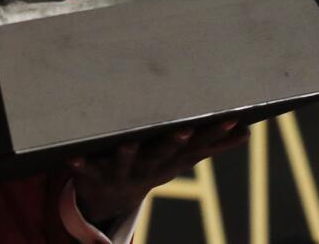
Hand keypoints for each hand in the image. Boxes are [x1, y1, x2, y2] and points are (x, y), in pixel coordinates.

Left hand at [68, 119, 248, 223]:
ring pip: (125, 161)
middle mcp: (147, 167)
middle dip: (173, 142)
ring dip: (126, 153)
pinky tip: (71, 157)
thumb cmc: (151, 165)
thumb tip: (247, 132)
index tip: (233, 119)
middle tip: (184, 129)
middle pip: (163, 154)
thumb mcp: (181, 158)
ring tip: (127, 143)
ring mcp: (120, 171)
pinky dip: (80, 163)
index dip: (214, 135)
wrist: (111, 198)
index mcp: (169, 161)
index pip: (196, 147)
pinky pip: (85, 168)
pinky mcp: (94, 173)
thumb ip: (210, 145)